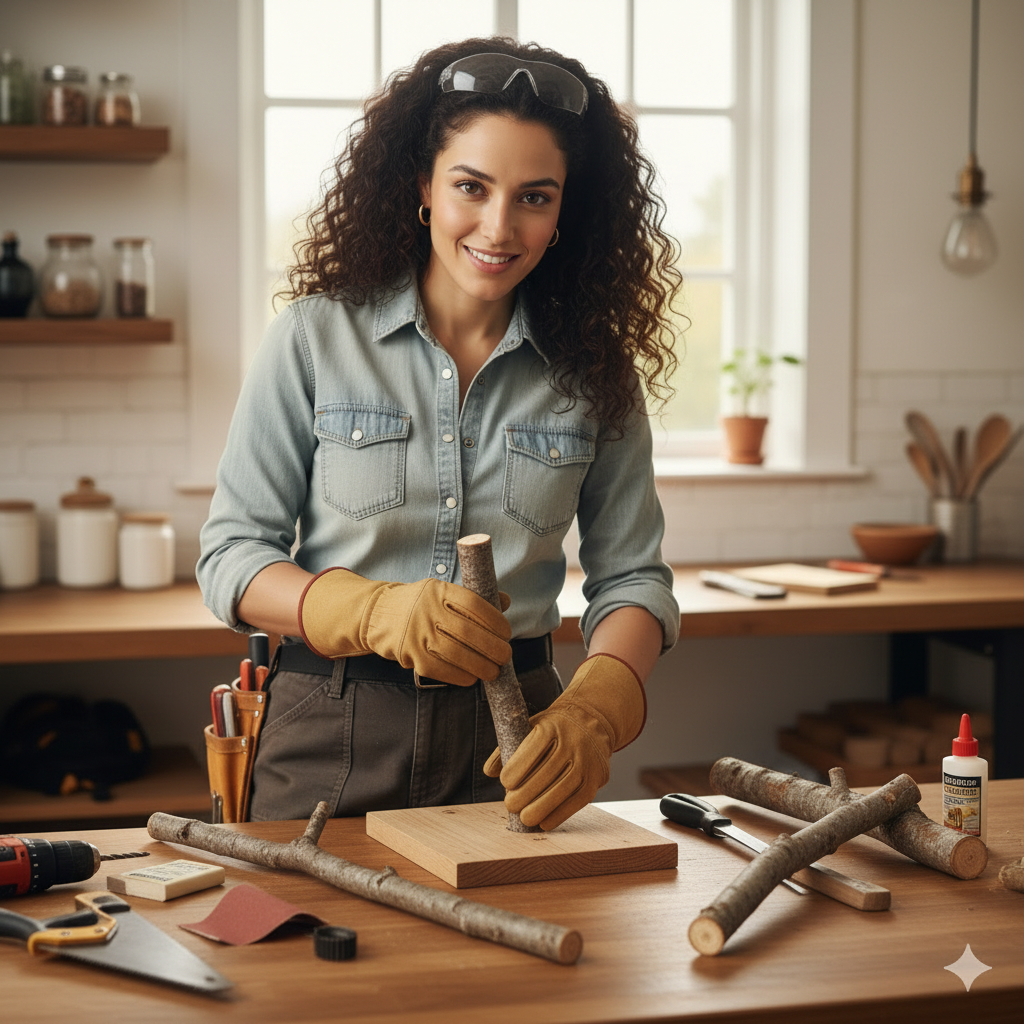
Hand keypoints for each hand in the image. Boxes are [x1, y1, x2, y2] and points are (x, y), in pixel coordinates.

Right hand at [299, 568, 511, 685]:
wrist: (379, 614)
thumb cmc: (420, 603)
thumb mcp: (442, 591)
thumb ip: (472, 597)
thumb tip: (505, 601)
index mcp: (439, 590)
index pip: (474, 604)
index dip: (494, 621)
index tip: (506, 632)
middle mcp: (428, 610)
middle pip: (468, 632)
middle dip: (493, 647)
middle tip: (506, 655)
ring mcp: (418, 634)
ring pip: (456, 654)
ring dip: (481, 666)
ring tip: (493, 671)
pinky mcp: (411, 655)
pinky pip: (442, 670)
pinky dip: (461, 676)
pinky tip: (472, 677)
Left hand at [483, 654, 645, 829]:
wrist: (592, 723)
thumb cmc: (553, 729)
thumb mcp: (530, 727)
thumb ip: (508, 746)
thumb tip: (489, 771)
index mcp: (551, 727)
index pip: (532, 750)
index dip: (516, 769)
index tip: (505, 782)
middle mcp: (571, 743)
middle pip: (546, 773)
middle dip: (524, 794)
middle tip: (510, 805)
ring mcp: (586, 761)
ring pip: (562, 789)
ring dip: (540, 808)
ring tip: (525, 817)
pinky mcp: (596, 778)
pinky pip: (577, 801)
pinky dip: (559, 815)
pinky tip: (544, 822)